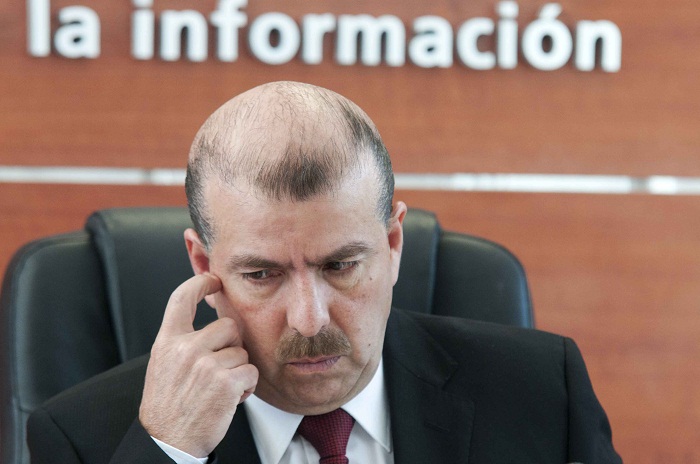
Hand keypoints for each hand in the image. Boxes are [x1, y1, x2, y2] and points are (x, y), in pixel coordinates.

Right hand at [139, 274, 258, 457]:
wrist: (168, 441)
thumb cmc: (170, 406)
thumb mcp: (164, 365)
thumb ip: (183, 342)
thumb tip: (211, 323)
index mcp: (168, 342)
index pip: (181, 298)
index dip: (200, 283)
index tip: (213, 279)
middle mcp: (185, 348)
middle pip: (228, 326)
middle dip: (232, 345)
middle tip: (220, 368)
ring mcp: (205, 364)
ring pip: (242, 351)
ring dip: (238, 369)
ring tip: (220, 388)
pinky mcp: (225, 382)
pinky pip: (251, 372)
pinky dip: (247, 387)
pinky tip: (230, 399)